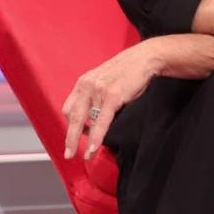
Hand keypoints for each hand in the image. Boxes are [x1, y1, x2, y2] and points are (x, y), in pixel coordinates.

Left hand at [62, 40, 160, 160]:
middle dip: (70, 139)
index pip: (69, 108)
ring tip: (86, 155)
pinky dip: (96, 137)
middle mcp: (87, 86)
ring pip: (86, 122)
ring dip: (85, 142)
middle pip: (73, 117)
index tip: (75, 135)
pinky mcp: (112, 96)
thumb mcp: (104, 79)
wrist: (144, 58)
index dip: (71, 124)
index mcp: (83, 82)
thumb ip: (94, 94)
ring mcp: (99, 91)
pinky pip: (101, 122)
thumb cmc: (127, 70)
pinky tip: (94, 148)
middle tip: (69, 153)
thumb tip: (92, 115)